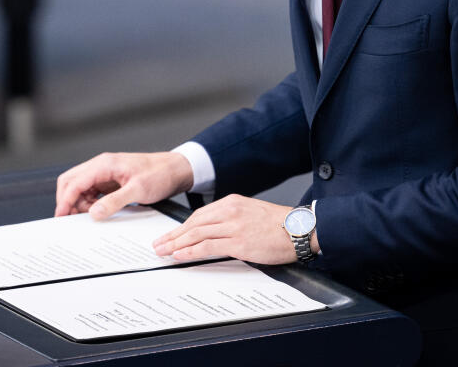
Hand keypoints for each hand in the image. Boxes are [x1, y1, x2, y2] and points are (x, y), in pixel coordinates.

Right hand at [54, 151, 193, 218]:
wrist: (174, 169)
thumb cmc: (159, 174)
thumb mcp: (138, 190)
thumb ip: (114, 201)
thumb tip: (94, 213)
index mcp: (104, 164)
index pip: (75, 181)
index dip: (65, 200)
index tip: (61, 216)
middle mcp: (101, 167)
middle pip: (71, 182)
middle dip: (68, 200)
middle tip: (69, 219)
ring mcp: (105, 174)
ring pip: (80, 188)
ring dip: (79, 203)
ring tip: (86, 218)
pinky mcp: (110, 181)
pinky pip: (92, 192)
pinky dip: (89, 203)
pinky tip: (97, 213)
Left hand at [152, 194, 313, 264]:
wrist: (300, 228)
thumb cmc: (279, 224)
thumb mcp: (250, 213)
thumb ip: (231, 219)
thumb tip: (213, 232)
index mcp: (232, 202)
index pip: (199, 215)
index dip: (181, 226)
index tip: (170, 234)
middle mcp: (230, 211)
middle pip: (193, 223)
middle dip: (172, 235)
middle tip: (158, 244)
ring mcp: (233, 226)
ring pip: (196, 233)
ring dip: (176, 243)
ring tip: (162, 251)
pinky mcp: (239, 242)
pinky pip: (208, 246)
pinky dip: (191, 250)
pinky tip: (180, 255)